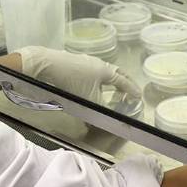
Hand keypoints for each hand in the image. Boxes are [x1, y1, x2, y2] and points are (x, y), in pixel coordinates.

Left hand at [18, 46, 141, 103]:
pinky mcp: (75, 62)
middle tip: (128, 90)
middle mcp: (99, 63)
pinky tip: (90, 86)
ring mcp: (86, 61)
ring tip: (110, 89)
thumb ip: (98, 111)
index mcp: (106, 71)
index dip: (132, 90)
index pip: (123, 81)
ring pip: (103, 72)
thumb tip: (102, 124)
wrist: (47, 65)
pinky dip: (97, 80)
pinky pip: (92, 72)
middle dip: (124, 82)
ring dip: (109, 81)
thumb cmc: (72, 82)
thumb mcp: (88, 100)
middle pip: (116, 73)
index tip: (138, 96)